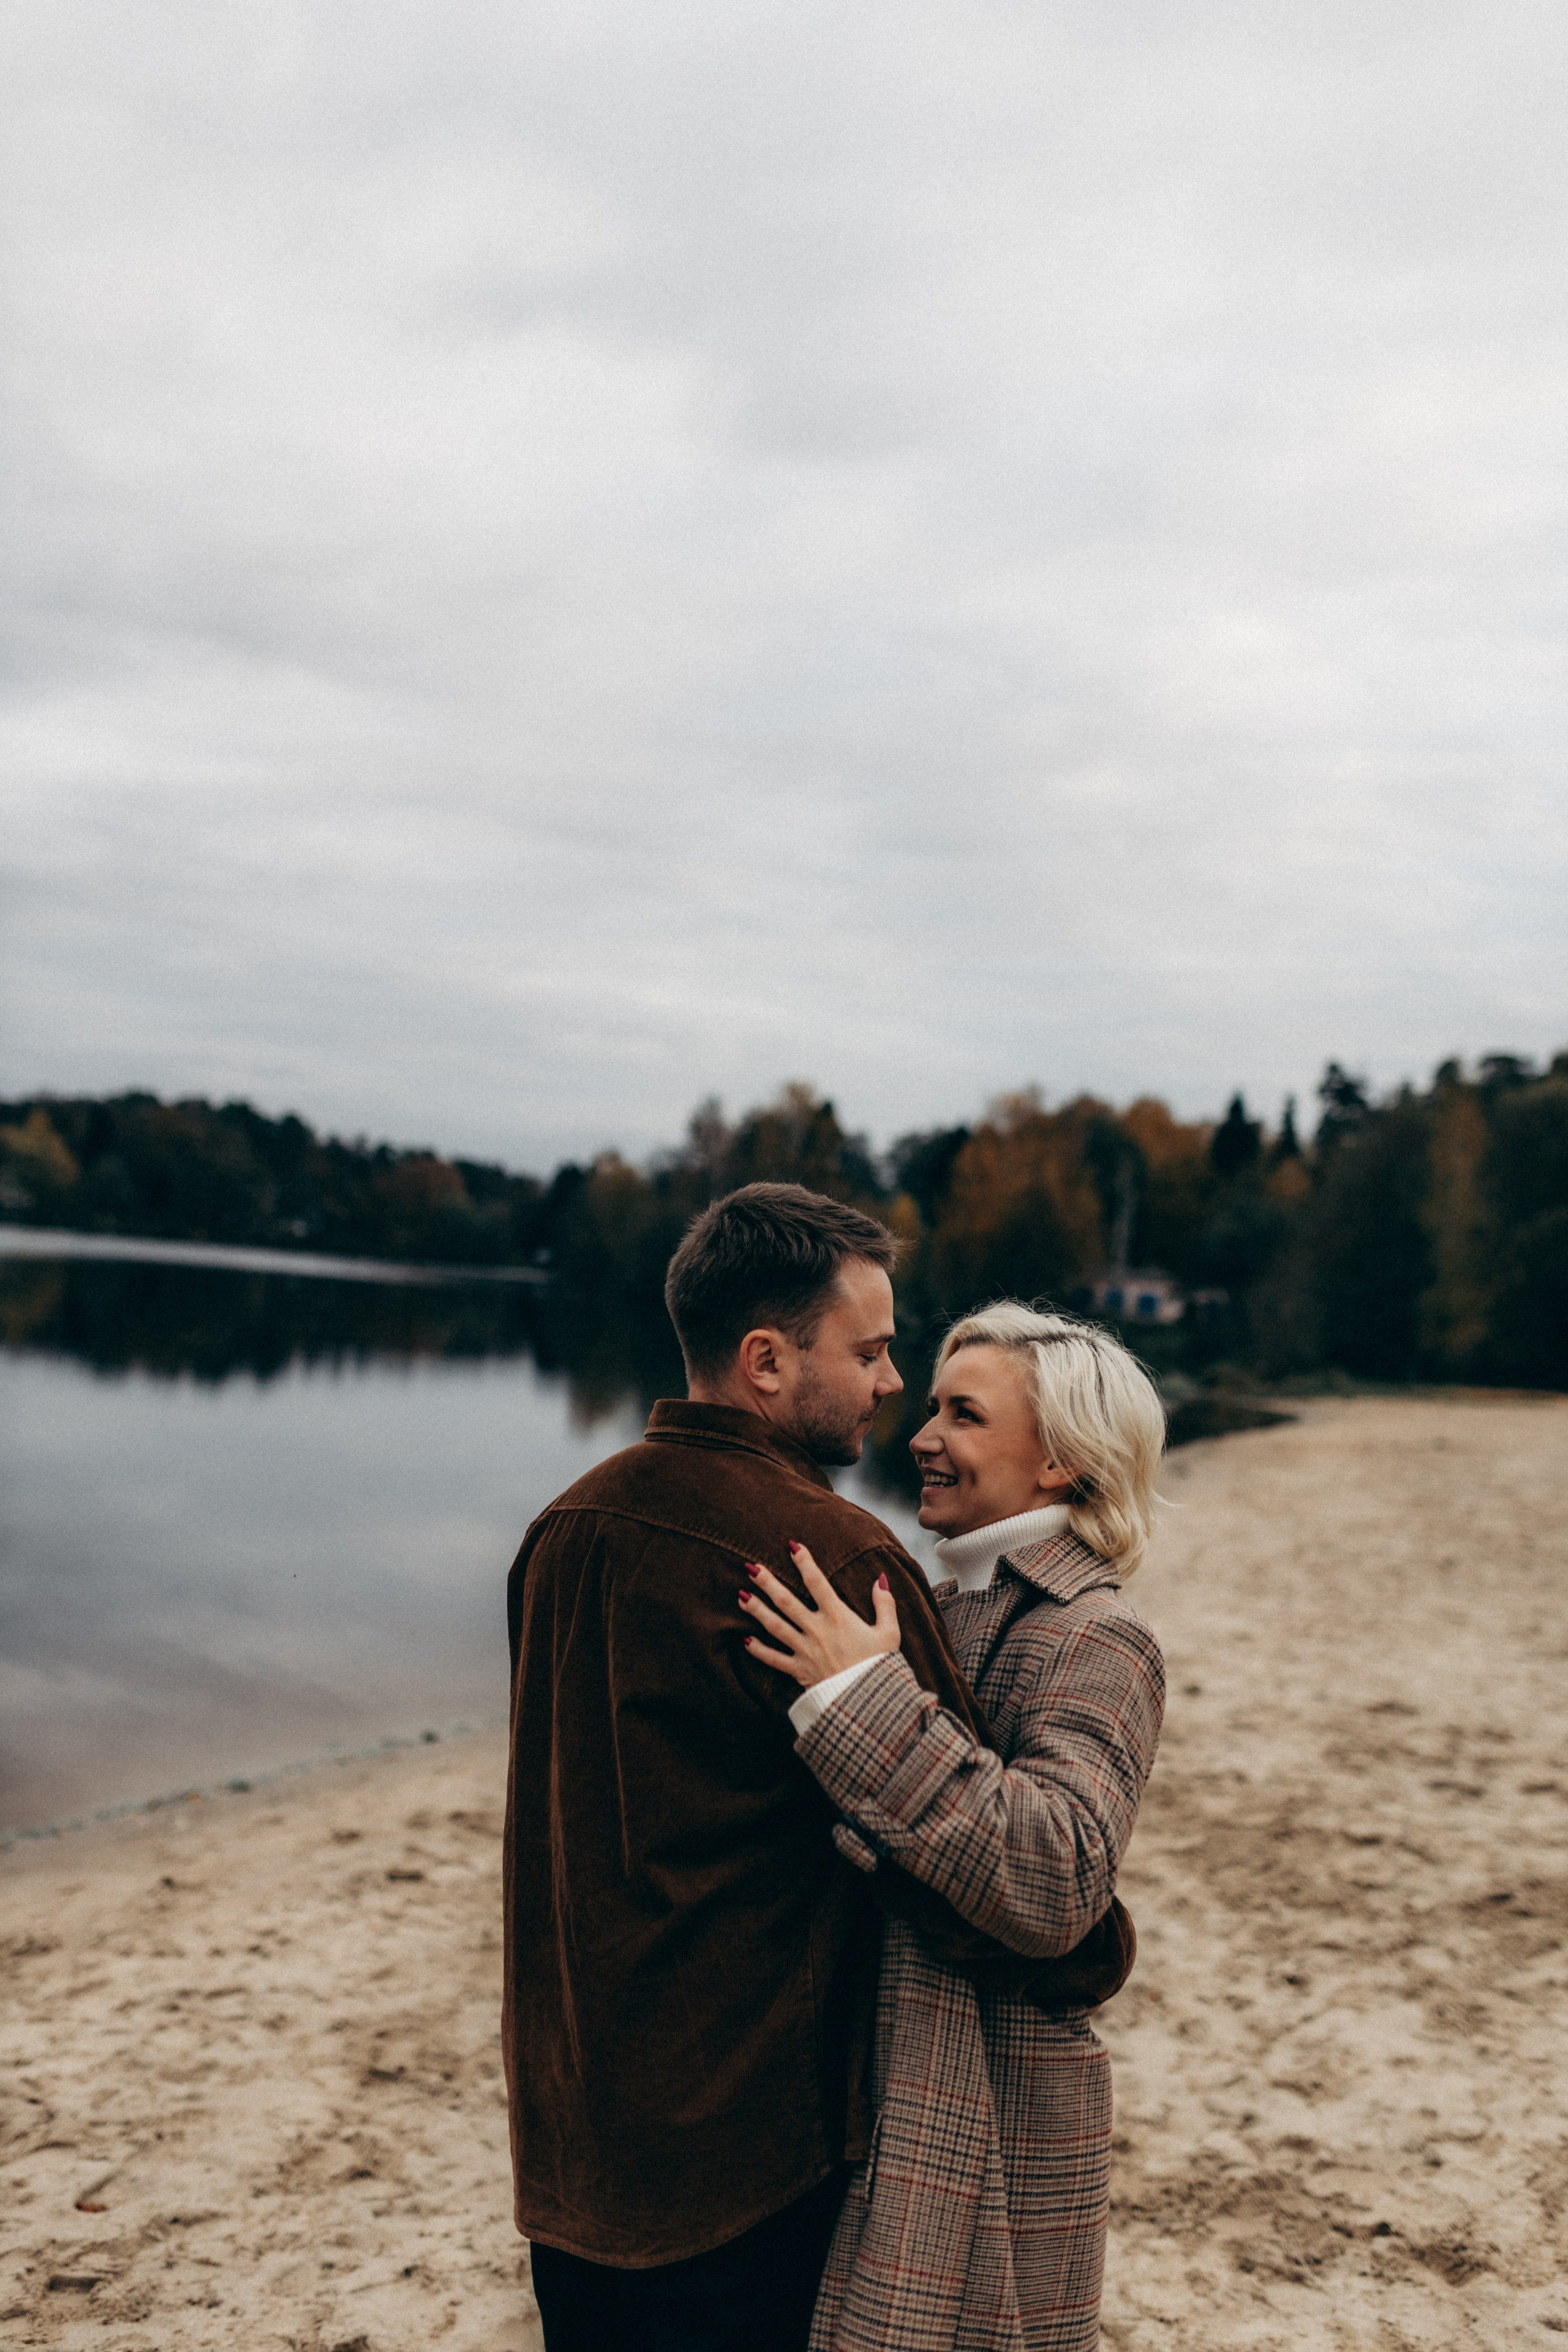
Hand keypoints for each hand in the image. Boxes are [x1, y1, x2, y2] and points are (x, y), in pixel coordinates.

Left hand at [738, 1542, 901, 1687]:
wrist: (869, 1703)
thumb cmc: (880, 1667)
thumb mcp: (889, 1633)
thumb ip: (884, 1604)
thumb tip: (880, 1579)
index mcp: (838, 1617)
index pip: (817, 1583)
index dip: (805, 1562)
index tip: (793, 1546)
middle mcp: (817, 1630)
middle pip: (787, 1601)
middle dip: (767, 1582)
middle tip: (750, 1566)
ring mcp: (805, 1650)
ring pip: (775, 1626)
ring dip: (757, 1610)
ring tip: (740, 1596)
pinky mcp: (799, 1670)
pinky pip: (774, 1659)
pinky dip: (759, 1651)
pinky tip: (745, 1641)